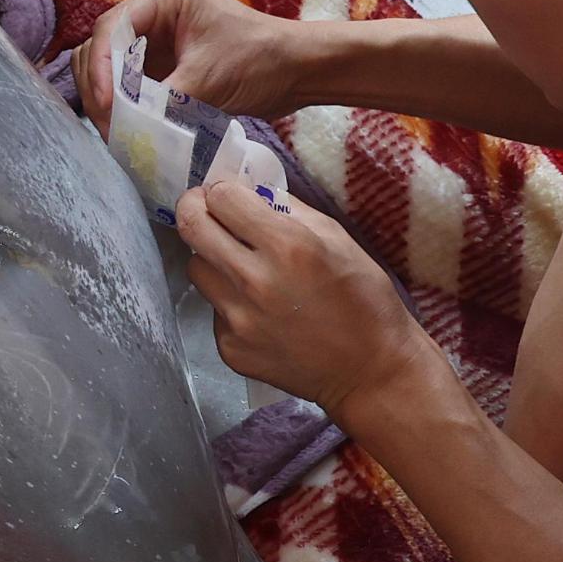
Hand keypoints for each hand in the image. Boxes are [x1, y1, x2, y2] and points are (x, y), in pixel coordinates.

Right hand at [80, 0, 310, 127]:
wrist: (297, 72)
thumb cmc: (260, 60)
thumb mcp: (208, 79)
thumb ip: (162, 101)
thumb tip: (124, 128)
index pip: (111, 27)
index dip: (100, 65)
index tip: (105, 103)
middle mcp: (155, 14)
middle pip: (103, 45)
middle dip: (99, 84)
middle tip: (107, 123)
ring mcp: (158, 40)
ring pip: (112, 66)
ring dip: (109, 97)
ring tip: (116, 131)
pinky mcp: (165, 65)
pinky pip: (131, 84)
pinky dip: (125, 105)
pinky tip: (128, 128)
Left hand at [174, 174, 448, 426]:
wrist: (371, 371)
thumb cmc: (365, 299)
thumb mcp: (338, 238)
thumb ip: (290, 210)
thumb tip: (250, 192)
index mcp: (287, 245)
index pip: (221, 198)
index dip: (221, 190)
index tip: (227, 196)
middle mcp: (254, 281)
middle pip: (191, 227)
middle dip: (195, 209)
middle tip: (205, 210)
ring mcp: (238, 320)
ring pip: (196, 269)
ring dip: (213, 259)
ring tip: (242, 267)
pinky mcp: (231, 349)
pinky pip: (214, 310)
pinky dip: (231, 303)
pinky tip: (262, 312)